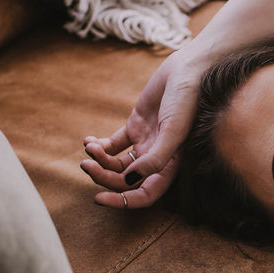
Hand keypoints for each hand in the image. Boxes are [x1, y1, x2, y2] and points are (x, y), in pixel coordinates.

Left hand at [81, 50, 201, 208]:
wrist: (187, 70)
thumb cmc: (187, 101)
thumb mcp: (173, 131)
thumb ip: (154, 159)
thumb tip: (130, 181)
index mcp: (171, 165)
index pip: (146, 194)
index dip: (123, 202)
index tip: (98, 199)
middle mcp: (157, 158)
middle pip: (126, 180)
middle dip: (104, 176)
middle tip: (86, 165)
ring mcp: (145, 143)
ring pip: (117, 164)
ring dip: (99, 160)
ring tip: (89, 148)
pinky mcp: (135, 126)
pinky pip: (113, 145)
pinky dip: (99, 146)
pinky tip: (89, 141)